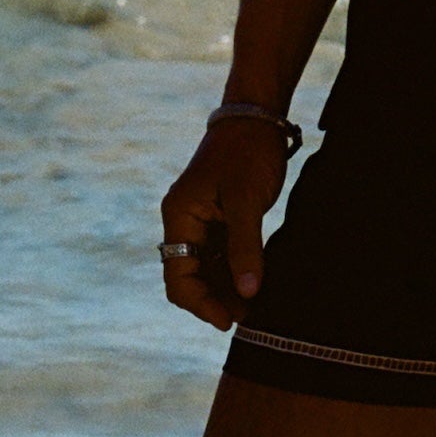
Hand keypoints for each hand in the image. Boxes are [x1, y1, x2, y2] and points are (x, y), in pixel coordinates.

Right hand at [157, 116, 288, 329]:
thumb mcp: (247, 200)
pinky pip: (221, 254)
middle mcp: (184, 222)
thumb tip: (247, 292)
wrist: (257, 116)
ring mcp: (202, 220)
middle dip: (215, 299)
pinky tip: (254, 284)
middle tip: (248, 316)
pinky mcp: (220, 217)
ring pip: (207, 268)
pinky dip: (235, 271)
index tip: (229, 319)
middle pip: (190, 276)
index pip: (178, 276)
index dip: (201, 303)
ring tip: (253, 306)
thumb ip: (245, 246)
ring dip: (226, 288)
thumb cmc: (248, 152)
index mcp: (179, 217)